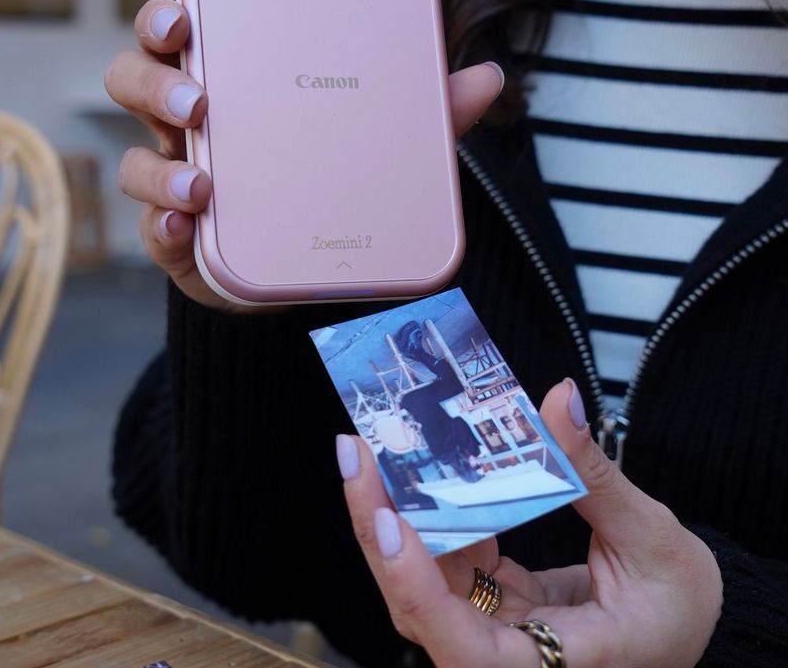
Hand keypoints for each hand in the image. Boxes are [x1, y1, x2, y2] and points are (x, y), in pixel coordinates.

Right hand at [104, 0, 504, 311]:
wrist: (305, 269)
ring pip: (134, 160)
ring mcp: (179, 184)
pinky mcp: (180, 241)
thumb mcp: (376, 146)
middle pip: (134, 84)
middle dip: (153, 83)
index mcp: (231, 91)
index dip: (165, 22)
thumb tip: (488, 77)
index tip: (185, 18)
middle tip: (198, 102)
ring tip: (203, 185)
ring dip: (159, 169)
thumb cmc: (329, 188)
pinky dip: (164, 229)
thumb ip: (422, 115)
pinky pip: (153, 231)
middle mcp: (192, 132)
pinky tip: (188, 229)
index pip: (179, 40)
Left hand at [338, 379, 722, 667]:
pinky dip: (434, 514)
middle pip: (420, 607)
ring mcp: (497, 633)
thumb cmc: (680, 602)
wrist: (685, 625)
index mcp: (558, 666)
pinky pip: (450, 562)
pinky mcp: (494, 607)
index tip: (384, 519)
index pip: (465, 648)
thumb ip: (595, 477)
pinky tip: (423, 469)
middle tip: (358, 453)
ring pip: (425, 580)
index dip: (415, 586)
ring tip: (377, 449)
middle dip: (377, 529)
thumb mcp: (651, 539)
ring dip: (394, 513)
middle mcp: (512, 659)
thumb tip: (557, 402)